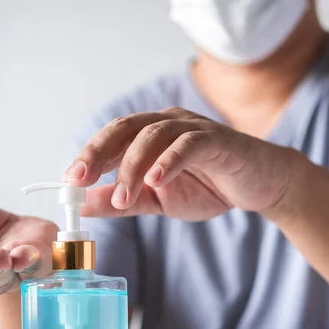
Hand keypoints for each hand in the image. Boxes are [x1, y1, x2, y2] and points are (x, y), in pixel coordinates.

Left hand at [64, 107, 302, 220]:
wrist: (261, 185)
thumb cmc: (210, 186)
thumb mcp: (158, 200)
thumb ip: (124, 200)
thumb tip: (83, 205)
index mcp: (152, 134)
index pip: (113, 138)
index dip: (88, 156)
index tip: (68, 182)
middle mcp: (169, 123)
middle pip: (126, 128)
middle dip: (98, 153)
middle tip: (78, 180)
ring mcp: (194, 128)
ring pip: (154, 135)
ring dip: (133, 167)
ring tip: (123, 197)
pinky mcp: (218, 140)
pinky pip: (189, 144)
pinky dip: (170, 161)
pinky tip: (156, 180)